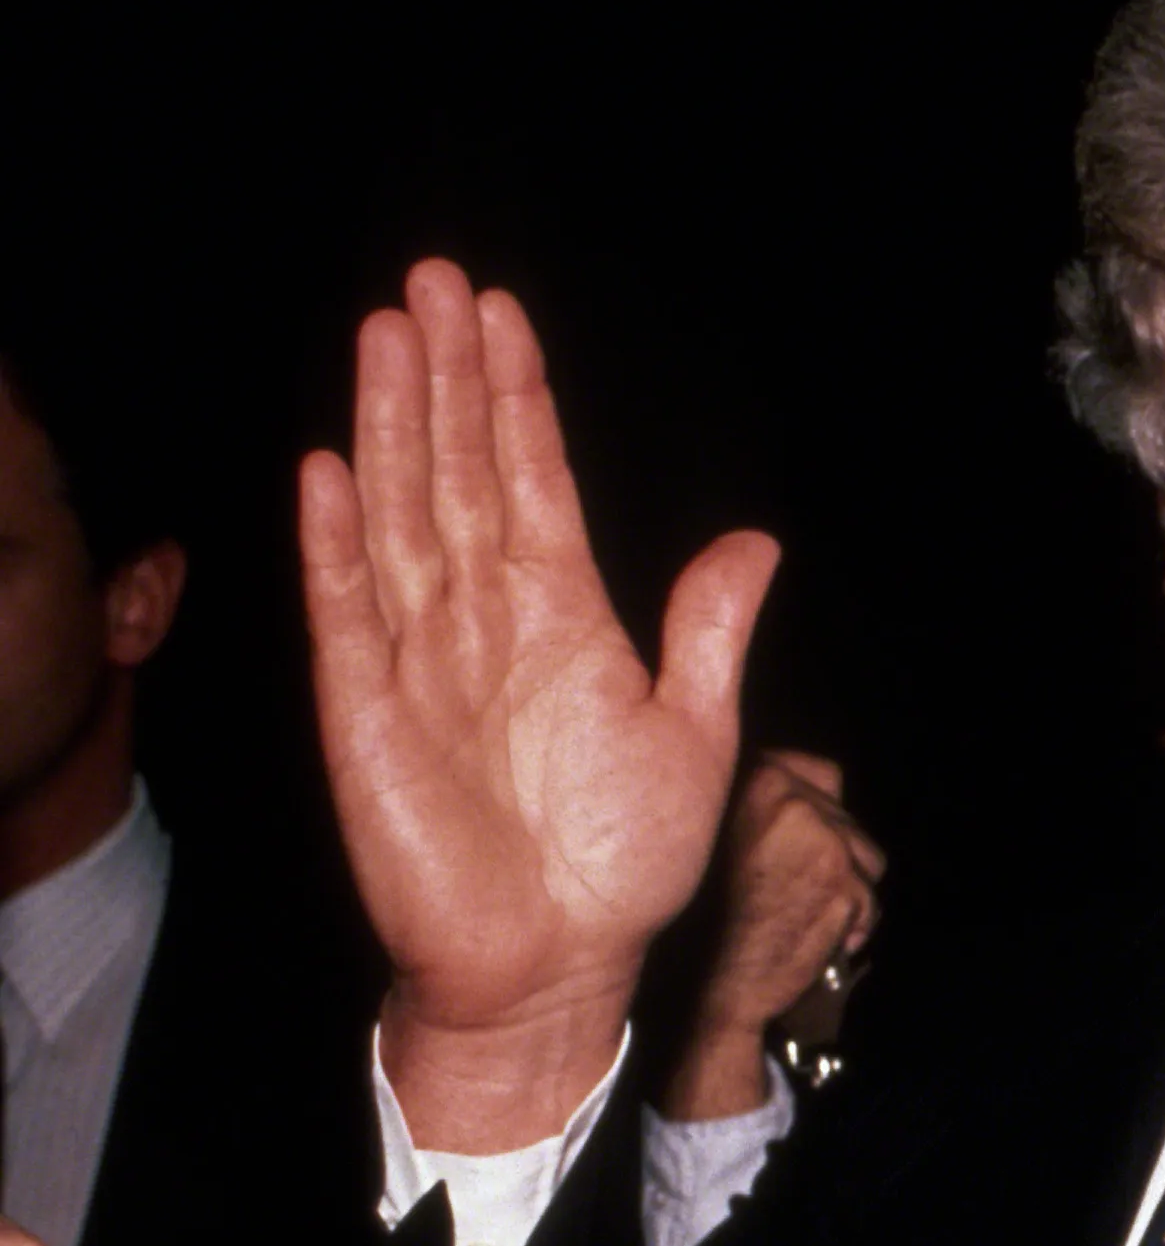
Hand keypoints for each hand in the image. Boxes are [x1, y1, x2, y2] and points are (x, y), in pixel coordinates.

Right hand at [301, 261, 779, 1147]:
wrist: (561, 965)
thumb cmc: (620, 859)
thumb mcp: (696, 730)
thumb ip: (711, 629)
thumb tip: (756, 539)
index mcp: (563, 614)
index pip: (530, 478)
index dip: (512, 397)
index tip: (497, 312)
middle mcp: (484, 620)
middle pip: (454, 473)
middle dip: (442, 378)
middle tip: (430, 280)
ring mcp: (420, 660)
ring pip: (400, 517)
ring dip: (390, 427)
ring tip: (385, 333)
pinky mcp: (367, 716)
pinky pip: (349, 616)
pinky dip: (335, 545)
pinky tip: (327, 470)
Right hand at [660, 751, 887, 1121]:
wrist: (707, 986)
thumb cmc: (707, 918)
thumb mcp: (717, 839)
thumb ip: (760, 808)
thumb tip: (802, 796)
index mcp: (752, 777)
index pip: (818, 772)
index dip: (819, 811)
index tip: (804, 843)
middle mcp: (787, 798)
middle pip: (847, 820)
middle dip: (834, 858)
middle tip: (794, 893)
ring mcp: (819, 838)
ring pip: (867, 858)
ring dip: (847, 889)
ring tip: (800, 914)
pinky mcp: (842, 881)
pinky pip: (870, 900)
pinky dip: (852, 925)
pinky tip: (814, 939)